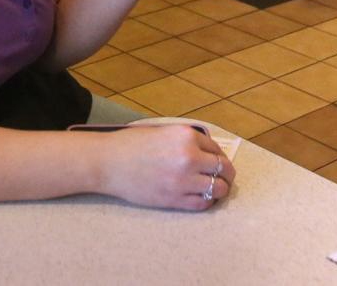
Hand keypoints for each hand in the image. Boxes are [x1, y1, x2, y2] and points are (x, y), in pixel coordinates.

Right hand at [99, 125, 233, 210]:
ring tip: (216, 191)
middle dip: (227, 174)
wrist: (109, 162)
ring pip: (217, 188)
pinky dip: (206, 202)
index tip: (218, 163)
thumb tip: (205, 152)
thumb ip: (185, 140)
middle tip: (225, 178)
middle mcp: (190, 157)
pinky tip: (202, 198)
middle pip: (223, 169)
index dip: (219, 157)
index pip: (216, 149)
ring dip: (220, 190)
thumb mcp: (163, 132)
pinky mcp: (175, 199)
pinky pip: (202, 204)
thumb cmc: (131, 143)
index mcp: (187, 136)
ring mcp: (183, 180)